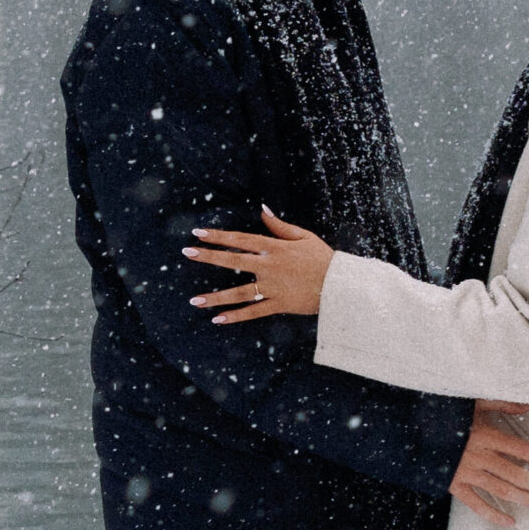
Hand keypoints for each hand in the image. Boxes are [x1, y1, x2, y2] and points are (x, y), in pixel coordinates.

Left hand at [184, 206, 334, 320]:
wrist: (341, 285)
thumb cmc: (323, 258)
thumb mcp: (303, 236)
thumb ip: (279, 225)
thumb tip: (262, 209)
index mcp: (275, 248)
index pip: (241, 239)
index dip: (218, 235)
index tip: (199, 232)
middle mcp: (270, 266)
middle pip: (234, 261)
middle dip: (209, 256)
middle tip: (187, 252)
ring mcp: (272, 287)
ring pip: (239, 292)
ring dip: (216, 297)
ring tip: (194, 300)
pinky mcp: (278, 305)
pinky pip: (253, 311)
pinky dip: (236, 316)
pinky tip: (217, 319)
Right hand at [449, 400, 528, 526]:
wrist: (408, 428)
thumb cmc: (442, 413)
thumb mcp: (473, 402)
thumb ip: (502, 404)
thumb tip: (526, 406)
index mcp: (486, 435)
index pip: (524, 451)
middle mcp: (480, 456)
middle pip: (518, 475)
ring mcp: (467, 473)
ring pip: (502, 491)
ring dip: (527, 500)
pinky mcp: (454, 485)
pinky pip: (476, 504)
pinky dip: (493, 515)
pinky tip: (510, 522)